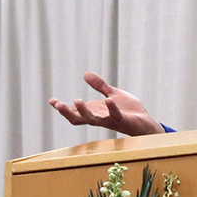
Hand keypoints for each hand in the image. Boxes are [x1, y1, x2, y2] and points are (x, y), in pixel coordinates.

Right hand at [48, 72, 163, 135]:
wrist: (145, 122)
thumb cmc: (128, 111)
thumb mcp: (112, 94)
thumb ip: (100, 86)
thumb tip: (86, 74)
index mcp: (95, 112)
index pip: (75, 113)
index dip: (63, 108)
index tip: (51, 100)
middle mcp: (99, 118)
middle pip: (79, 119)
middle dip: (67, 112)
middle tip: (58, 105)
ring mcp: (110, 120)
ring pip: (93, 119)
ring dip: (84, 111)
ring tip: (77, 101)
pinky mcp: (122, 121)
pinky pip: (115, 115)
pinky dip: (111, 108)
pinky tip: (108, 100)